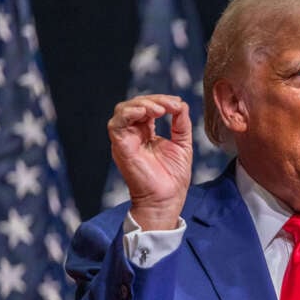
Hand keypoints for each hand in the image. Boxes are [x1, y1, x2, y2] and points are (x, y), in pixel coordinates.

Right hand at [107, 95, 192, 230]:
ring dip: (142, 104)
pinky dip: (129, 113)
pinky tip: (146, 113)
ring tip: (161, 109)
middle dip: (155, 100)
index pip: (148, 107)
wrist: (166, 200)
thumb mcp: (182, 145)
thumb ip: (181, 124)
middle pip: (136, 105)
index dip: (162, 101)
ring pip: (123, 110)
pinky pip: (116, 124)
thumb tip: (181, 104)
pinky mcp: (120, 147)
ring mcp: (125, 140)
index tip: (178, 104)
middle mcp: (133, 134)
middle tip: (172, 105)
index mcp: (146, 133)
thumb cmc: (173, 178)